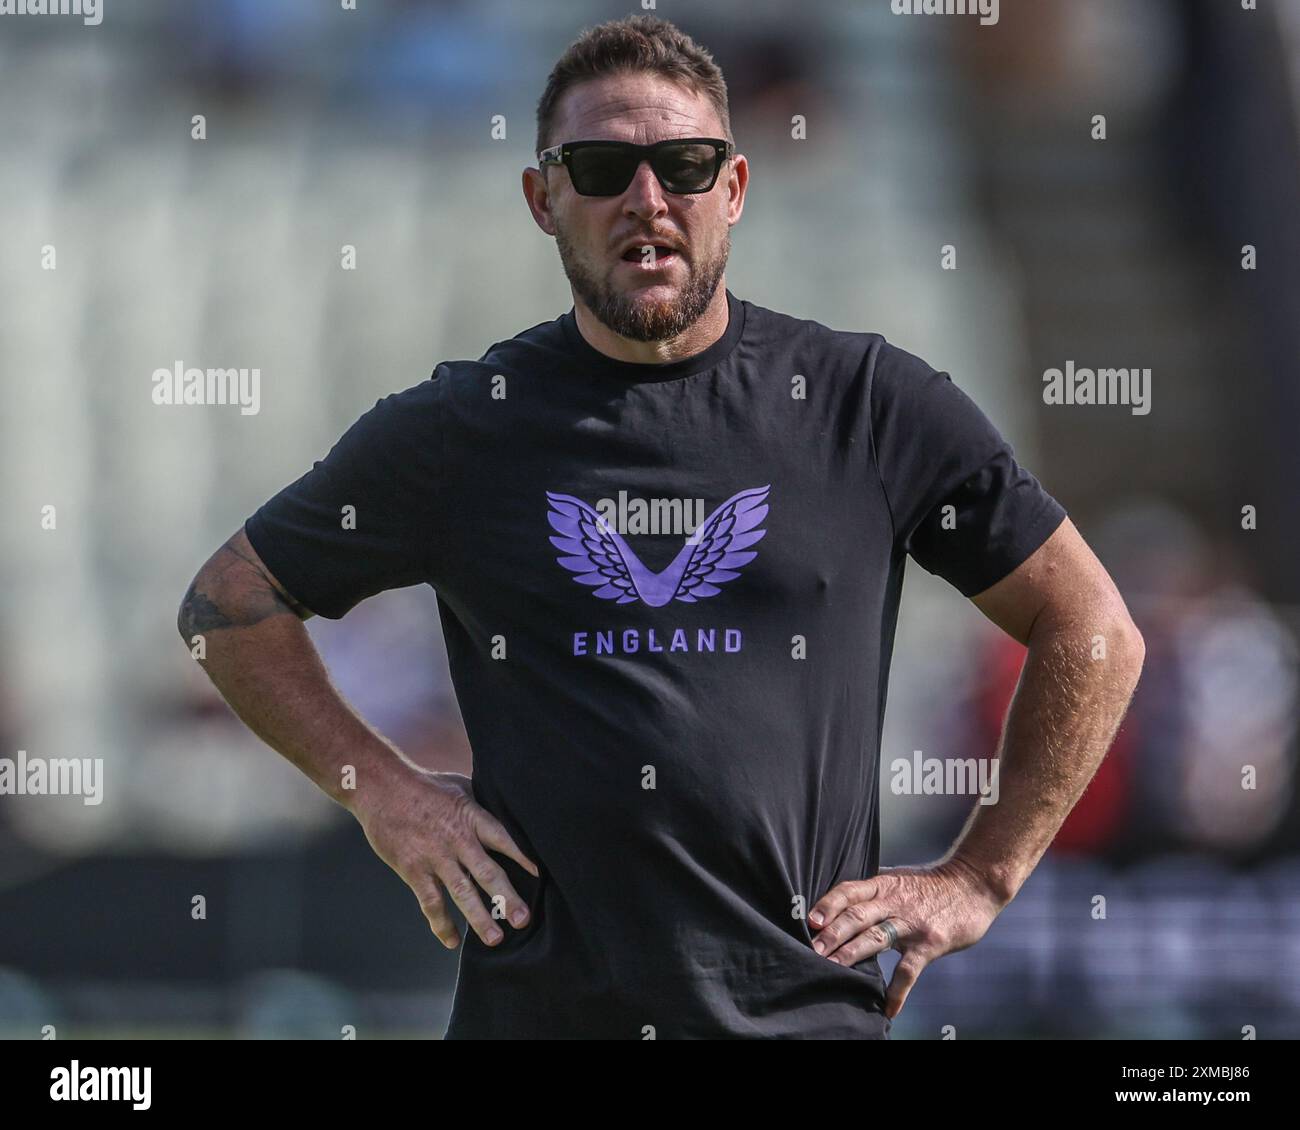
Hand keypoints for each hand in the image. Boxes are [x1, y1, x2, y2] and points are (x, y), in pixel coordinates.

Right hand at [349, 765, 538, 949]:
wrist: (380, 788)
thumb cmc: (424, 785)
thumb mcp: (460, 787)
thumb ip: (481, 805)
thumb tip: (507, 814)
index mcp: (470, 816)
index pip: (502, 838)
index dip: (520, 856)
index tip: (538, 876)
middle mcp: (456, 839)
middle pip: (486, 872)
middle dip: (506, 898)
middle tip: (522, 920)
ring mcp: (434, 856)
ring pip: (461, 892)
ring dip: (479, 917)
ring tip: (495, 939)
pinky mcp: (412, 870)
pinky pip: (430, 902)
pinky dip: (441, 923)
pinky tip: (451, 941)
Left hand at [807, 857, 1006, 1018]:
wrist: (973, 885)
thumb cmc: (930, 885)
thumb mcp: (898, 879)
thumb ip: (873, 892)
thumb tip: (839, 903)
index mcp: (883, 884)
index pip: (849, 891)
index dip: (829, 904)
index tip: (810, 920)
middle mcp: (894, 901)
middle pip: (857, 916)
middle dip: (832, 934)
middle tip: (812, 950)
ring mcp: (912, 923)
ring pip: (876, 938)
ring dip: (852, 955)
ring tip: (832, 969)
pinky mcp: (930, 944)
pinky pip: (909, 971)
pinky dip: (897, 992)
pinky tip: (887, 1009)